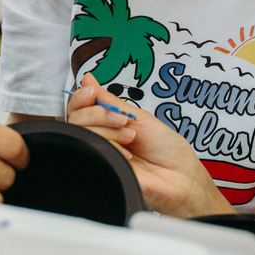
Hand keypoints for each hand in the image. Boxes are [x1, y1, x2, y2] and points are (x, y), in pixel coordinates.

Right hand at [65, 75, 231, 217]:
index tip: (93, 92)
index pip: (79, 106)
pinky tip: (127, 154)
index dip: (81, 96)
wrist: (179, 175)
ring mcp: (99, 153)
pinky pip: (92, 150)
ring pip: (80, 132)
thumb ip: (109, 100)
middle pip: (75, 117)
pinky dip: (111, 146)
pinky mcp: (101, 168)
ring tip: (130, 137)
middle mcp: (99, 137)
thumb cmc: (166, 149)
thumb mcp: (137, 115)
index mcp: (107, 123)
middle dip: (99, 114)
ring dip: (108, 130)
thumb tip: (87, 78)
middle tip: (123, 120)